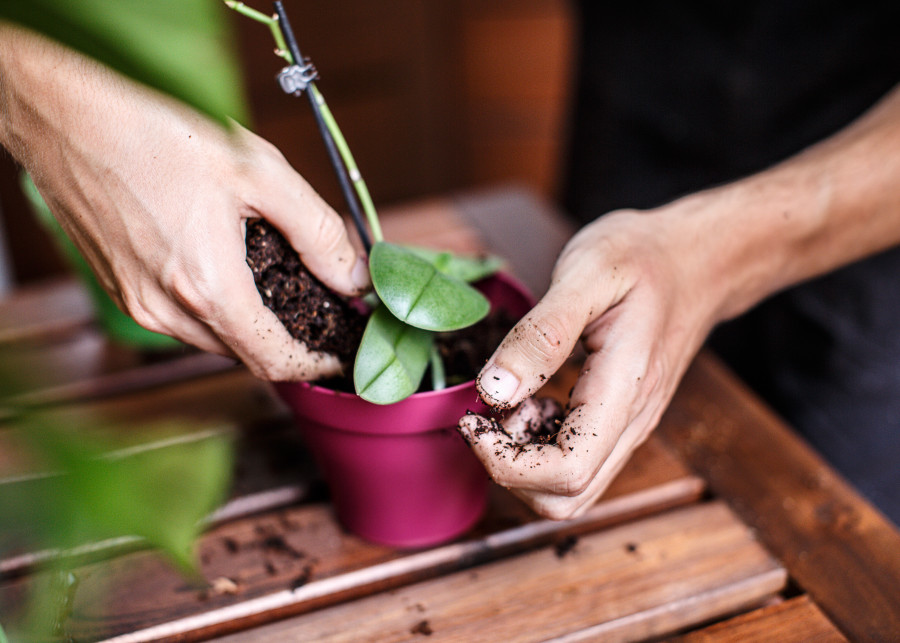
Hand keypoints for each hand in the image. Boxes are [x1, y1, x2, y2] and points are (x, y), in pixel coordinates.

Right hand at [0, 26, 368, 380]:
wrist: (62, 110)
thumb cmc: (154, 129)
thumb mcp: (258, 171)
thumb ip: (318, 231)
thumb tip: (354, 276)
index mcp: (205, 287)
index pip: (274, 361)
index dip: (317, 363)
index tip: (344, 351)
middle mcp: (164, 310)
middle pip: (245, 353)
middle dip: (290, 339)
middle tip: (324, 307)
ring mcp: (136, 302)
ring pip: (212, 337)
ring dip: (252, 323)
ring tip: (283, 282)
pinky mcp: (119, 287)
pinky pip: (180, 317)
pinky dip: (216, 306)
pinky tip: (230, 265)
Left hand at [459, 206, 722, 518]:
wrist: (697, 259)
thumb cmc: (644, 256)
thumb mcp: (587, 273)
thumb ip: (540, 335)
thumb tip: (493, 392)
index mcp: (624, 390)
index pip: (565, 471)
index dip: (505, 462)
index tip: (474, 418)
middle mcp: (631, 423)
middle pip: (564, 497)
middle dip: (509, 468)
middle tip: (487, 413)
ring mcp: (628, 427)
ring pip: (570, 489)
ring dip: (523, 460)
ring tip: (512, 401)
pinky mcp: (618, 422)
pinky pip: (576, 462)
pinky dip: (539, 446)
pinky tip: (532, 399)